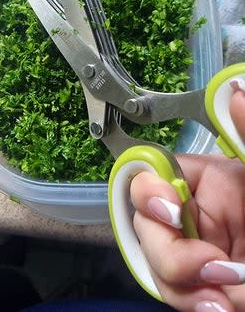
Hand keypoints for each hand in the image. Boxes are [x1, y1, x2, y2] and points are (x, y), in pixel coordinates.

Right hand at [130, 87, 244, 311]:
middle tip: (213, 269)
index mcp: (209, 183)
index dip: (147, 191)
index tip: (173, 213)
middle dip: (170, 253)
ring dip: (182, 285)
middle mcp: (195, 213)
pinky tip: (218, 306)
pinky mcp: (200, 283)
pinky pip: (175, 292)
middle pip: (145, 225)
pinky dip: (189, 302)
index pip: (152, 174)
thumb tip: (236, 89)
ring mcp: (196, 249)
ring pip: (154, 264)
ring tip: (224, 301)